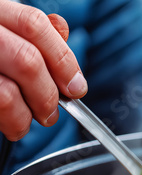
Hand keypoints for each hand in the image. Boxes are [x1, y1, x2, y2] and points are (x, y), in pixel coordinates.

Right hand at [0, 2, 86, 140]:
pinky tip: (11, 125)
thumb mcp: (4, 25)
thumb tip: (63, 35)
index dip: (63, 61)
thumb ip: (32, 31)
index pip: (35, 26)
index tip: (76, 87)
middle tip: (51, 113)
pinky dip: (8, 123)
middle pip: (27, 61)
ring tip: (29, 122)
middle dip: (48, 95)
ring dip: (26, 116)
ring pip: (6, 93)